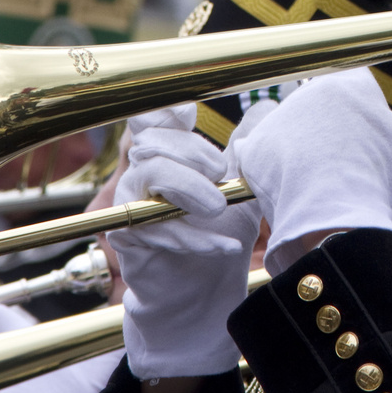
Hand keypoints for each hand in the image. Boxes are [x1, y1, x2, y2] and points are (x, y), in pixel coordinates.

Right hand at [109, 103, 268, 377]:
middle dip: (190, 150)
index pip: (155, 117)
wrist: (208, 285)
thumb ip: (247, 147)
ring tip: (219, 206)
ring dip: (188, 187)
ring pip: (150, 174)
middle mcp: (143, 171)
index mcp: (170, 151)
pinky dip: (194, 236)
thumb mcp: (243, 184)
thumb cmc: (222, 228)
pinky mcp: (126, 235)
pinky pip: (152, 226)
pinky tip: (225, 244)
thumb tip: (265, 107)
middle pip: (153, 141)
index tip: (189, 111)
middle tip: (220, 171)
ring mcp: (131, 201)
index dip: (165, 109)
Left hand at [229, 69, 391, 273]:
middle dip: (332, 129)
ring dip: (303, 146)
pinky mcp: (253, 146)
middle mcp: (307, 91)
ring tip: (320, 178)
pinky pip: (261, 150)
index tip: (369, 138)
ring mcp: (277, 118)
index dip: (366, 113)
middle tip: (346, 163)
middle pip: (322, 107)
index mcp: (348, 83)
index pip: (357, 87)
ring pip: (293, 128)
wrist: (334, 216)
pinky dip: (274, 165)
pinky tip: (293, 181)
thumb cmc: (381, 178)